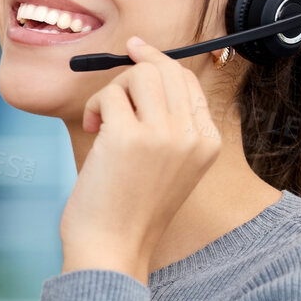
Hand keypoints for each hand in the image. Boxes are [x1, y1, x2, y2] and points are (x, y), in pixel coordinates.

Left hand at [61, 36, 221, 282]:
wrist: (112, 249)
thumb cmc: (129, 210)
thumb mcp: (167, 166)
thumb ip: (167, 125)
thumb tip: (143, 68)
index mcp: (208, 143)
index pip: (188, 81)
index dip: (158, 62)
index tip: (136, 51)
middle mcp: (192, 136)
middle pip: (165, 70)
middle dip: (131, 73)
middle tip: (112, 87)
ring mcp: (164, 135)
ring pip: (139, 75)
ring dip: (112, 91)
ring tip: (101, 120)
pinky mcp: (130, 137)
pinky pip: (111, 95)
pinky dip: (95, 107)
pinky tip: (92, 130)